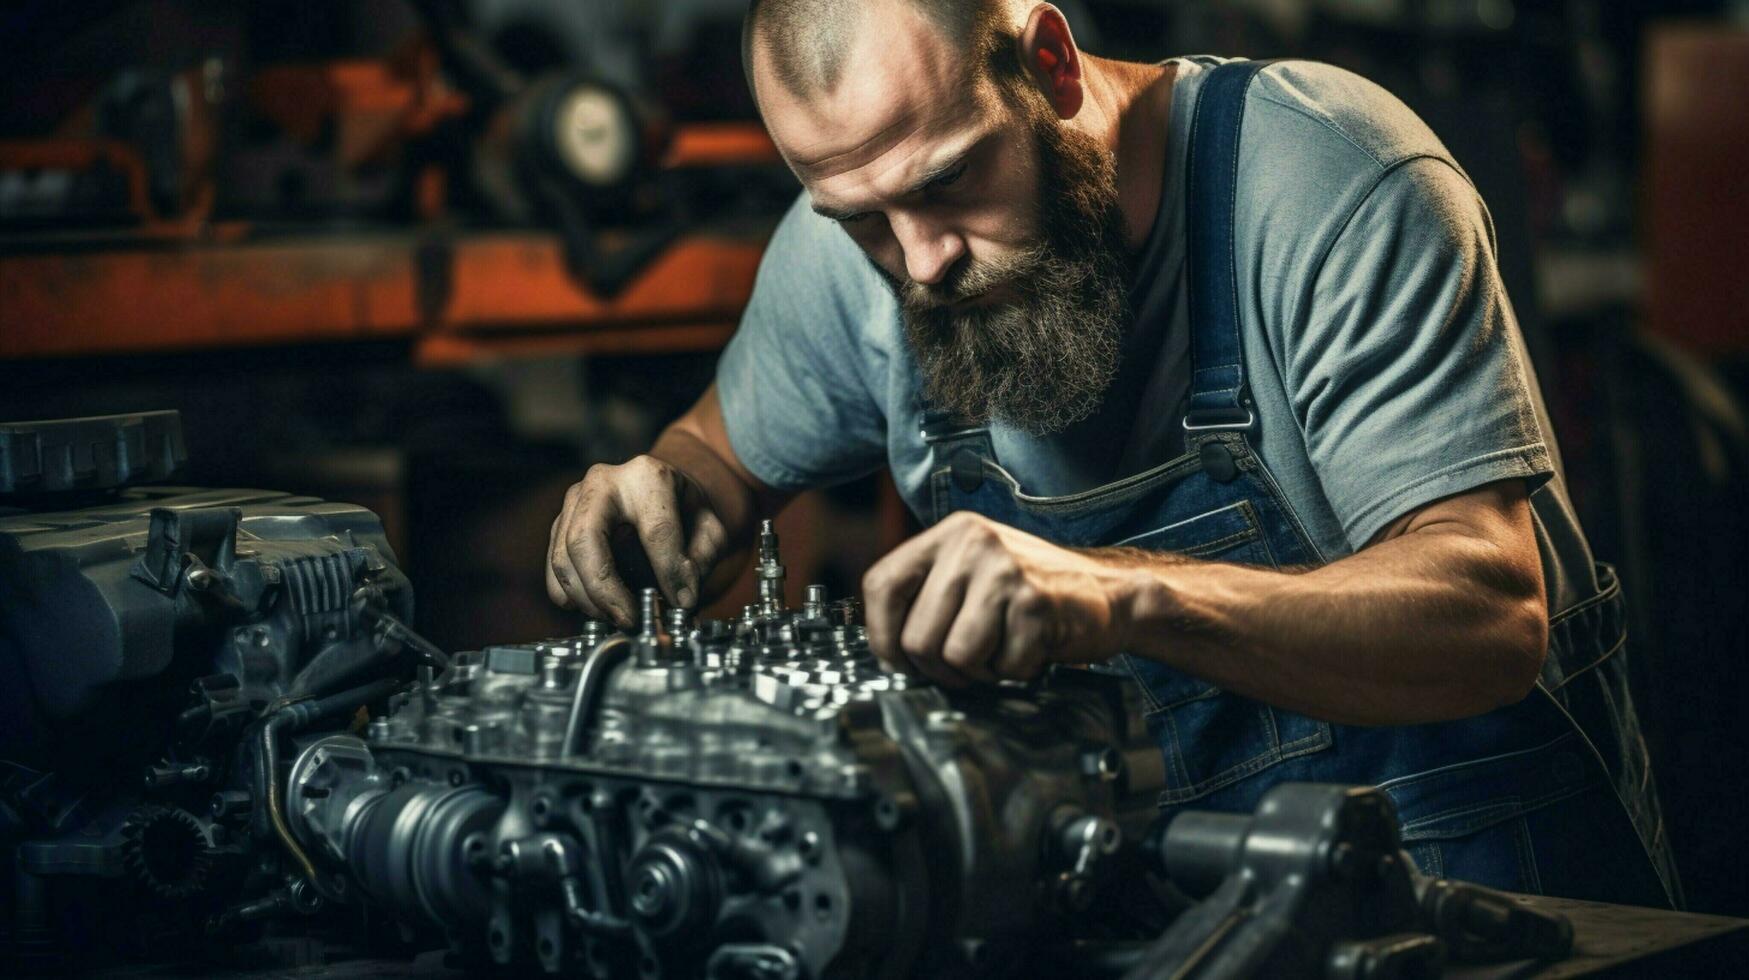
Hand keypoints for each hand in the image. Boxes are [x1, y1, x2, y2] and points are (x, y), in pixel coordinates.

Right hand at [546, 456, 729, 626]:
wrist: (661, 492)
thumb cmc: (685, 511)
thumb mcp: (711, 529)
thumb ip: (702, 561)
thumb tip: (682, 598)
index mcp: (647, 476)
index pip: (655, 530)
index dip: (669, 572)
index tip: (683, 602)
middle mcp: (603, 482)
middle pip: (586, 538)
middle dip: (606, 590)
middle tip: (631, 620)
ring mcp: (574, 502)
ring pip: (563, 557)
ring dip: (587, 599)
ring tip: (618, 618)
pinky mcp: (560, 524)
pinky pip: (554, 569)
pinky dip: (570, 597)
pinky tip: (597, 609)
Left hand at [861, 512, 1148, 686]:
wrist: (1111, 593)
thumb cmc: (1033, 593)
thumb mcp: (973, 574)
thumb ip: (929, 596)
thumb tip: (884, 648)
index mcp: (950, 534)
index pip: (880, 585)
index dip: (881, 636)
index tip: (900, 661)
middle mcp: (973, 542)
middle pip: (915, 636)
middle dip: (938, 669)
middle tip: (969, 664)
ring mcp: (1005, 570)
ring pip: (953, 656)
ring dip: (978, 672)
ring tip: (1001, 652)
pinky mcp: (1035, 603)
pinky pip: (1000, 666)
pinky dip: (1015, 672)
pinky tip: (1032, 648)